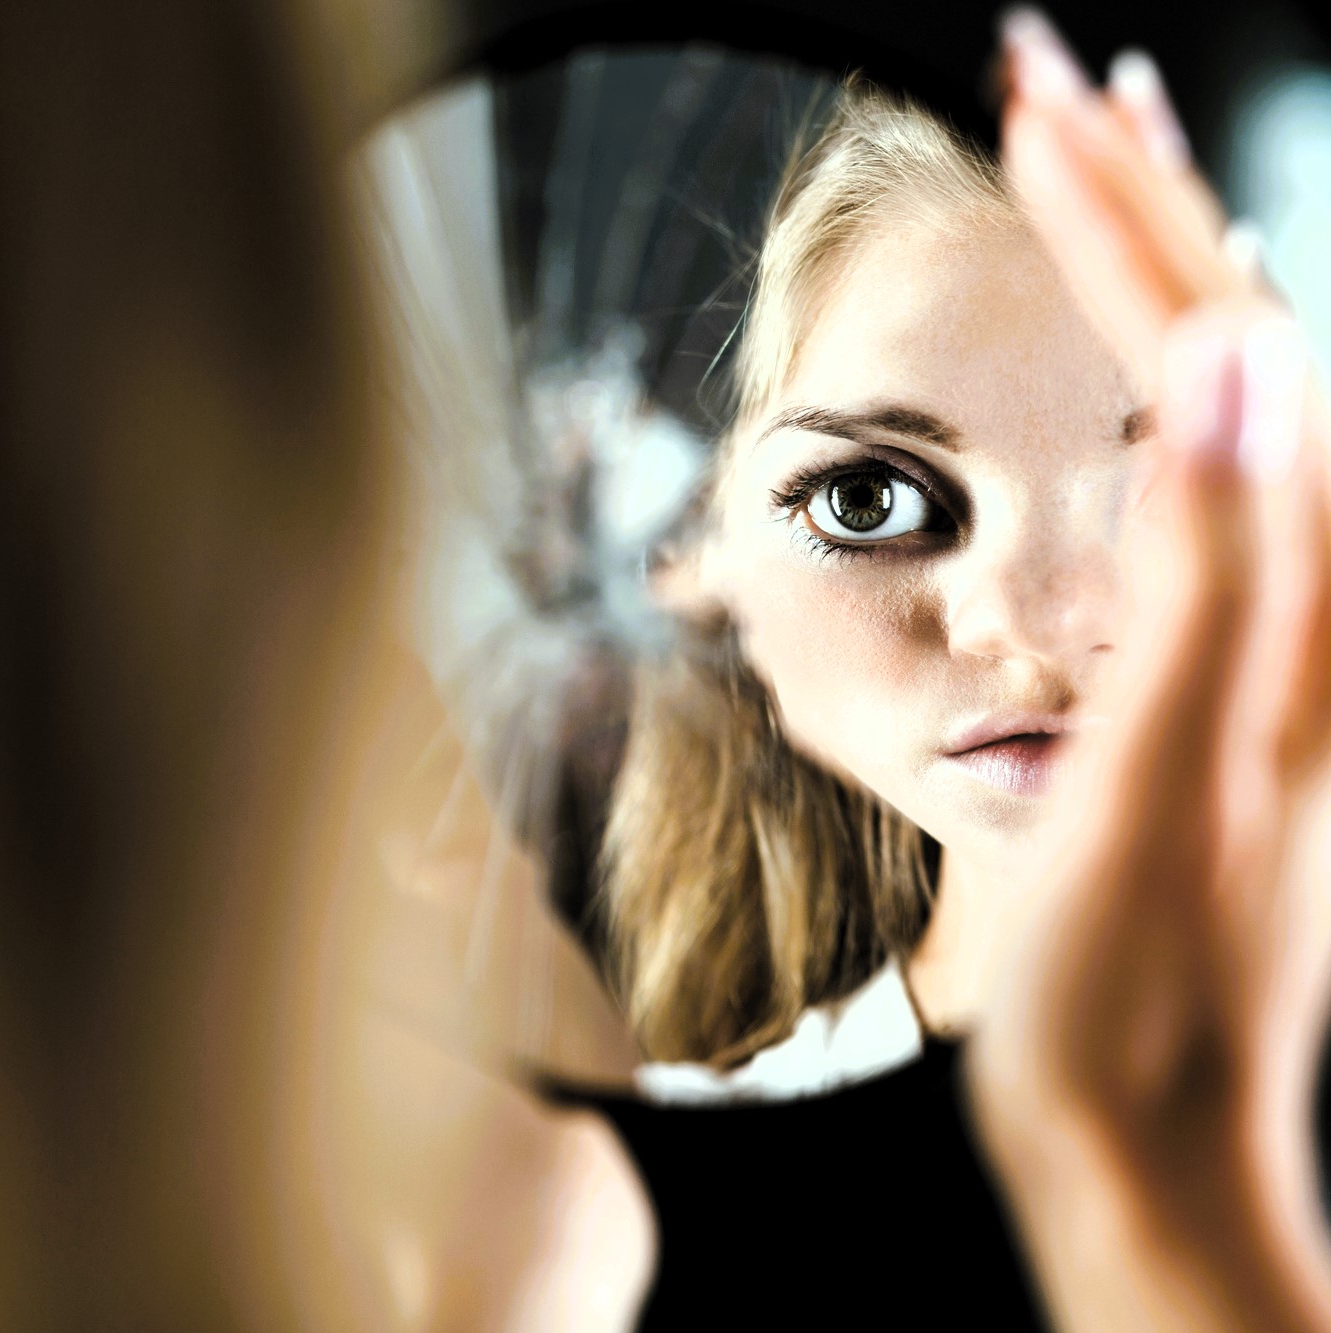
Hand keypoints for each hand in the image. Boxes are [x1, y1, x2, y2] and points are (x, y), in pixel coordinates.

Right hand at [970, 12, 1330, 1331]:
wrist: (1156, 1144)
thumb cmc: (1137, 994)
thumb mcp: (1158, 788)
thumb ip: (1214, 577)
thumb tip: (1245, 359)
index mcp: (1299, 603)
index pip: (1215, 347)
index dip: (1121, 216)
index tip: (1034, 97)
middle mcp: (1312, 601)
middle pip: (1241, 344)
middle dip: (1141, 200)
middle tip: (1054, 73)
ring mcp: (1279, 639)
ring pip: (1231, 399)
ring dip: (1162, 266)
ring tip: (1105, 165)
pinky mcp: (1235, 678)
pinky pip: (1212, 476)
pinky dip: (1168, 380)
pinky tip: (1161, 365)